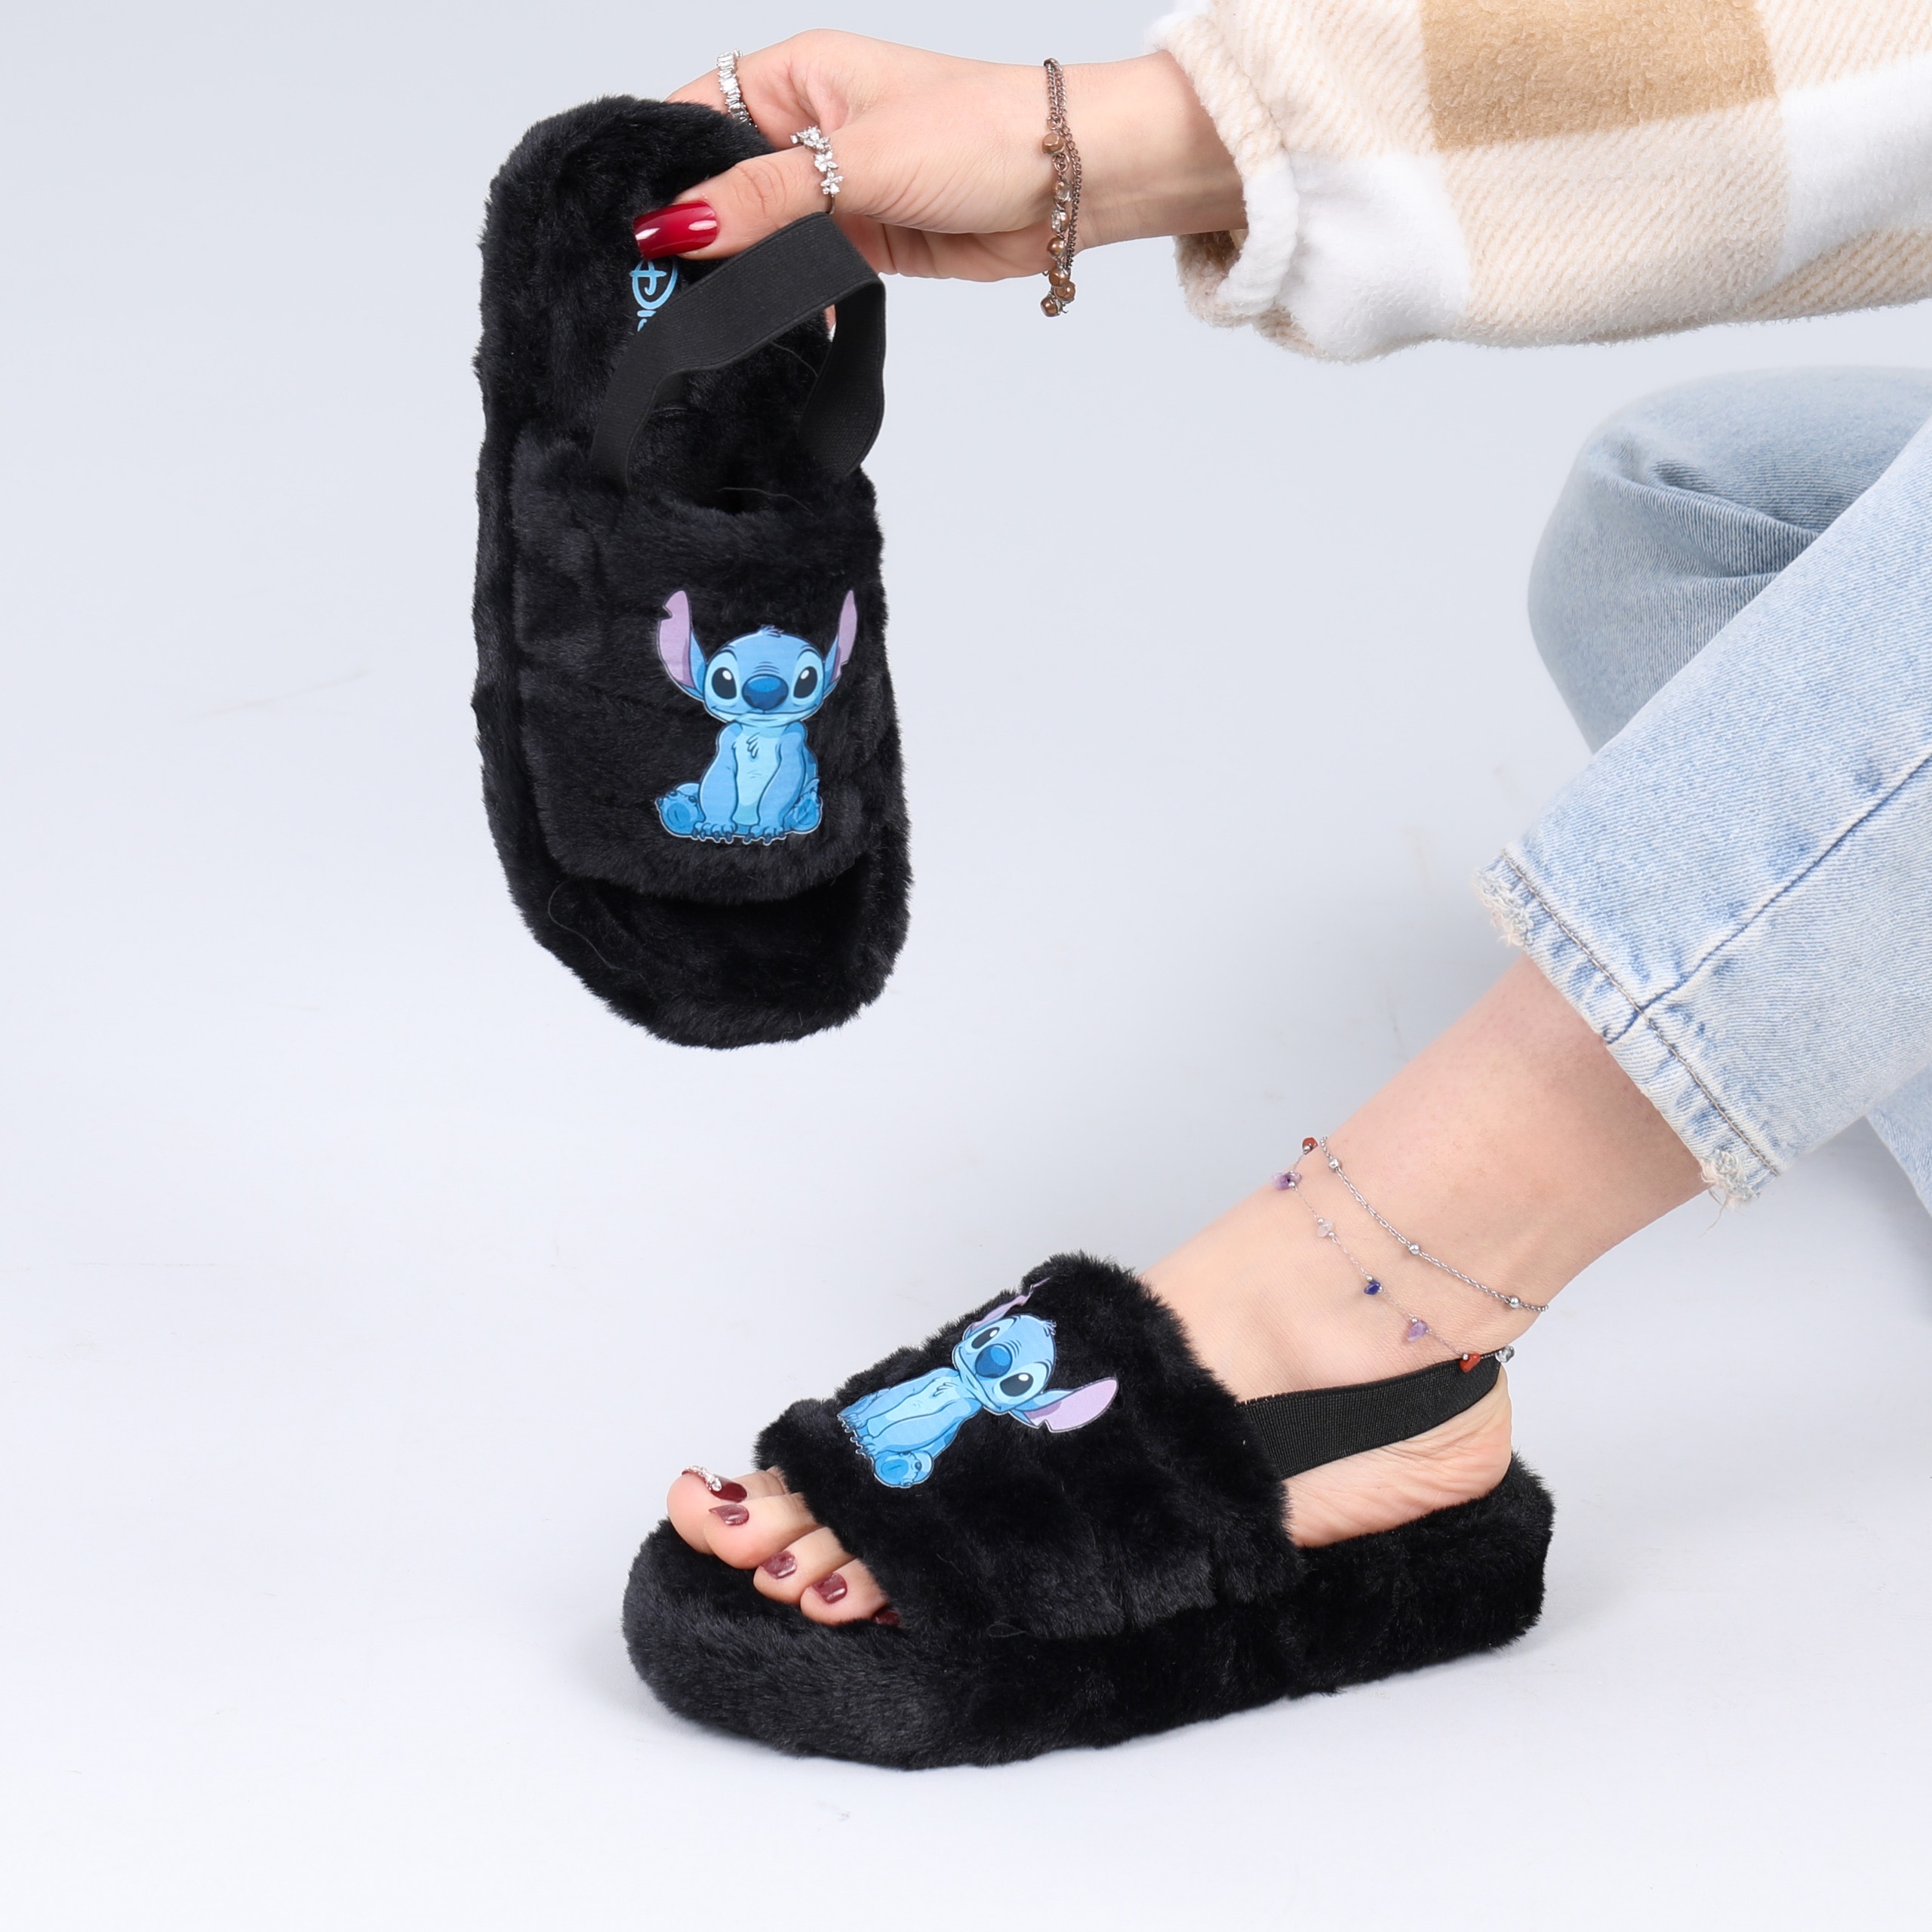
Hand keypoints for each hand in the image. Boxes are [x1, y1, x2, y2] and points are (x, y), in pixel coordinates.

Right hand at [655, 33, 1242, 278]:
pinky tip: (773, 331)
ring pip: (763, 242)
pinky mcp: (863, 245)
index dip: (661, 172)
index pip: (695, 119)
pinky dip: (791, 303)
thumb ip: (767, 198)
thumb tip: (677, 226)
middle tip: (662, 297)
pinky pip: (806, 277)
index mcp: (795, 79)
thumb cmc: (983, 133)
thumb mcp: (860, 160)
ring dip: (746, 280)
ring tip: (713, 322)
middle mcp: (807, 133)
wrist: (1075, 184)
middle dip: (699, 241)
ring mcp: (835, 192)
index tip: (633, 236)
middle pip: (723, 190)